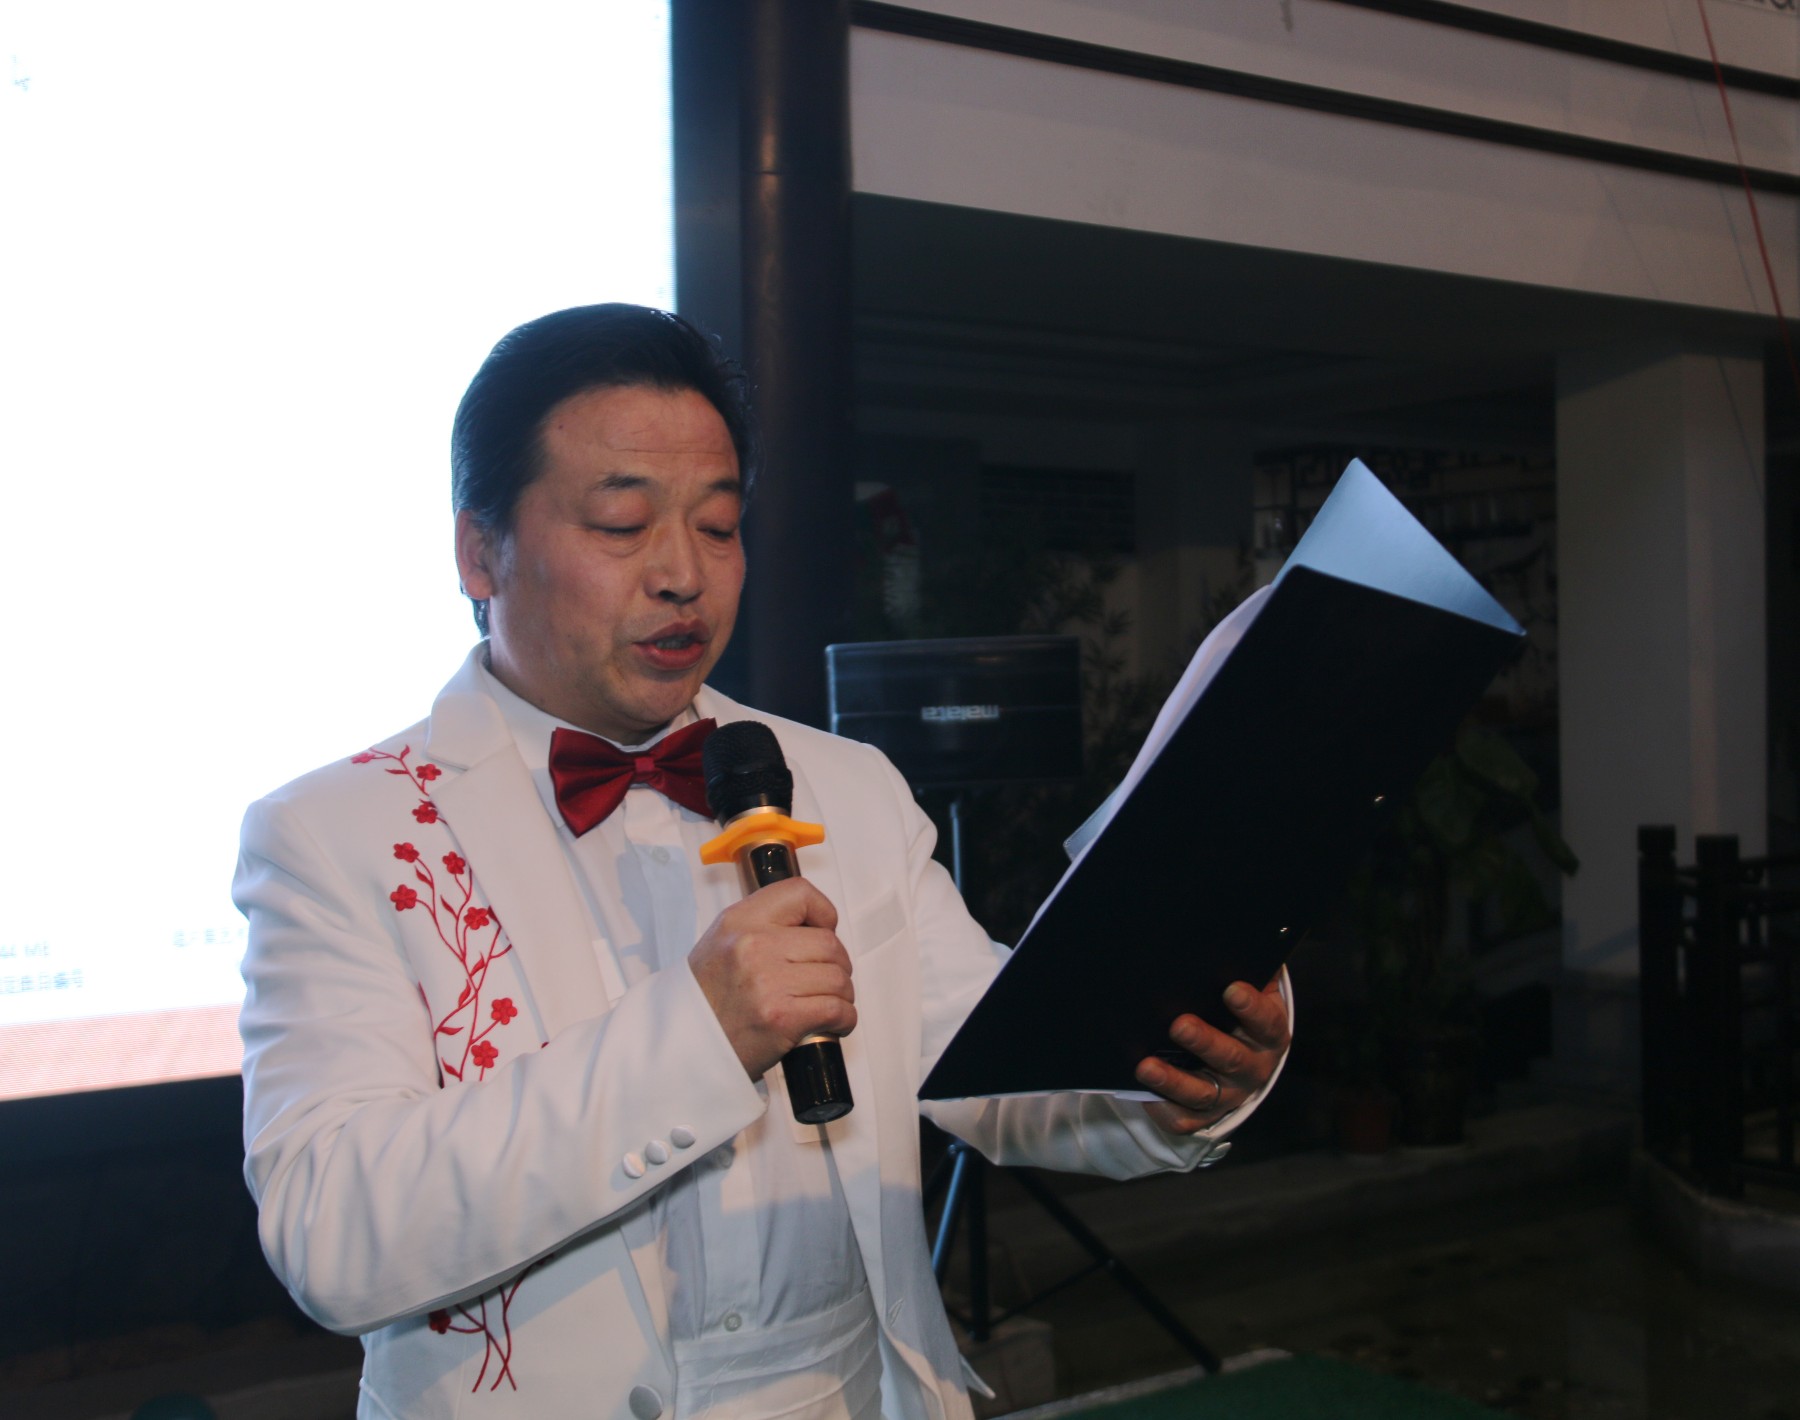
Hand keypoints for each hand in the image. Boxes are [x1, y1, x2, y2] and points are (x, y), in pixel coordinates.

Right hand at [689, 878, 855, 1080]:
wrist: (685, 1045)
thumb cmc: (708, 998)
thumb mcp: (722, 942)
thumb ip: (763, 926)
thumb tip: (814, 927)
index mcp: (739, 920)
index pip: (800, 893)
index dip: (822, 912)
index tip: (822, 930)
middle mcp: (753, 945)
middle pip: (828, 943)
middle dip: (837, 964)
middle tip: (826, 979)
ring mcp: (769, 981)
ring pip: (838, 978)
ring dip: (842, 994)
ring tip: (826, 1003)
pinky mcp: (783, 1017)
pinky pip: (837, 1009)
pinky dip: (843, 1018)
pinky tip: (831, 1023)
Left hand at [1135, 975, 1289, 1135]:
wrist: (1237, 1055)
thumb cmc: (1234, 1010)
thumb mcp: (1246, 987)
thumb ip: (1244, 966)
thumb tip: (1231, 928)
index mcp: (1268, 1033)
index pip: (1267, 1022)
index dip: (1251, 1008)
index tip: (1231, 988)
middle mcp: (1253, 1067)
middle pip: (1232, 1059)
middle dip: (1205, 1042)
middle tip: (1178, 1023)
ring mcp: (1227, 1095)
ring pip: (1202, 1093)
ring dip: (1174, 1080)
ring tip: (1145, 1066)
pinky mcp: (1203, 1114)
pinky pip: (1183, 1119)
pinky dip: (1163, 1108)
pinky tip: (1143, 1093)